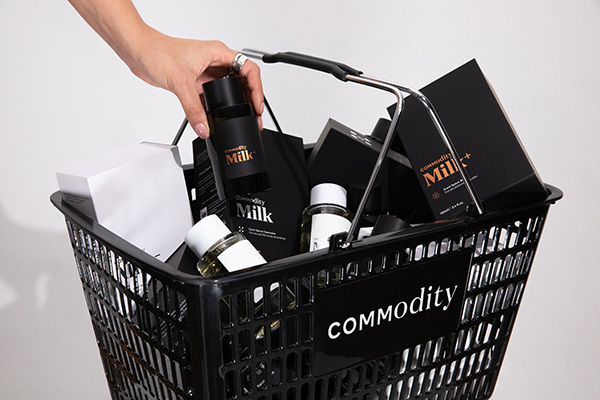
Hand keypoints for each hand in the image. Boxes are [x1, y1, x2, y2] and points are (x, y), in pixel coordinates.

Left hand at [129, 30, 263, 137]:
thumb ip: (193, 109)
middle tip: (253, 117)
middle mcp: (216, 62)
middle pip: (242, 82)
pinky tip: (217, 119)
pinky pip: (213, 98)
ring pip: (229, 91)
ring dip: (235, 105)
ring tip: (241, 119)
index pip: (248, 70)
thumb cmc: (157, 52)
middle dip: (250, 100)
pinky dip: (217, 108)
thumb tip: (204, 128)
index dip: (257, 89)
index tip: (257, 106)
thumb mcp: (180, 82)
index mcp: (219, 53)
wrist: (138, 52)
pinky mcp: (197, 82)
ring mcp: (207, 72)